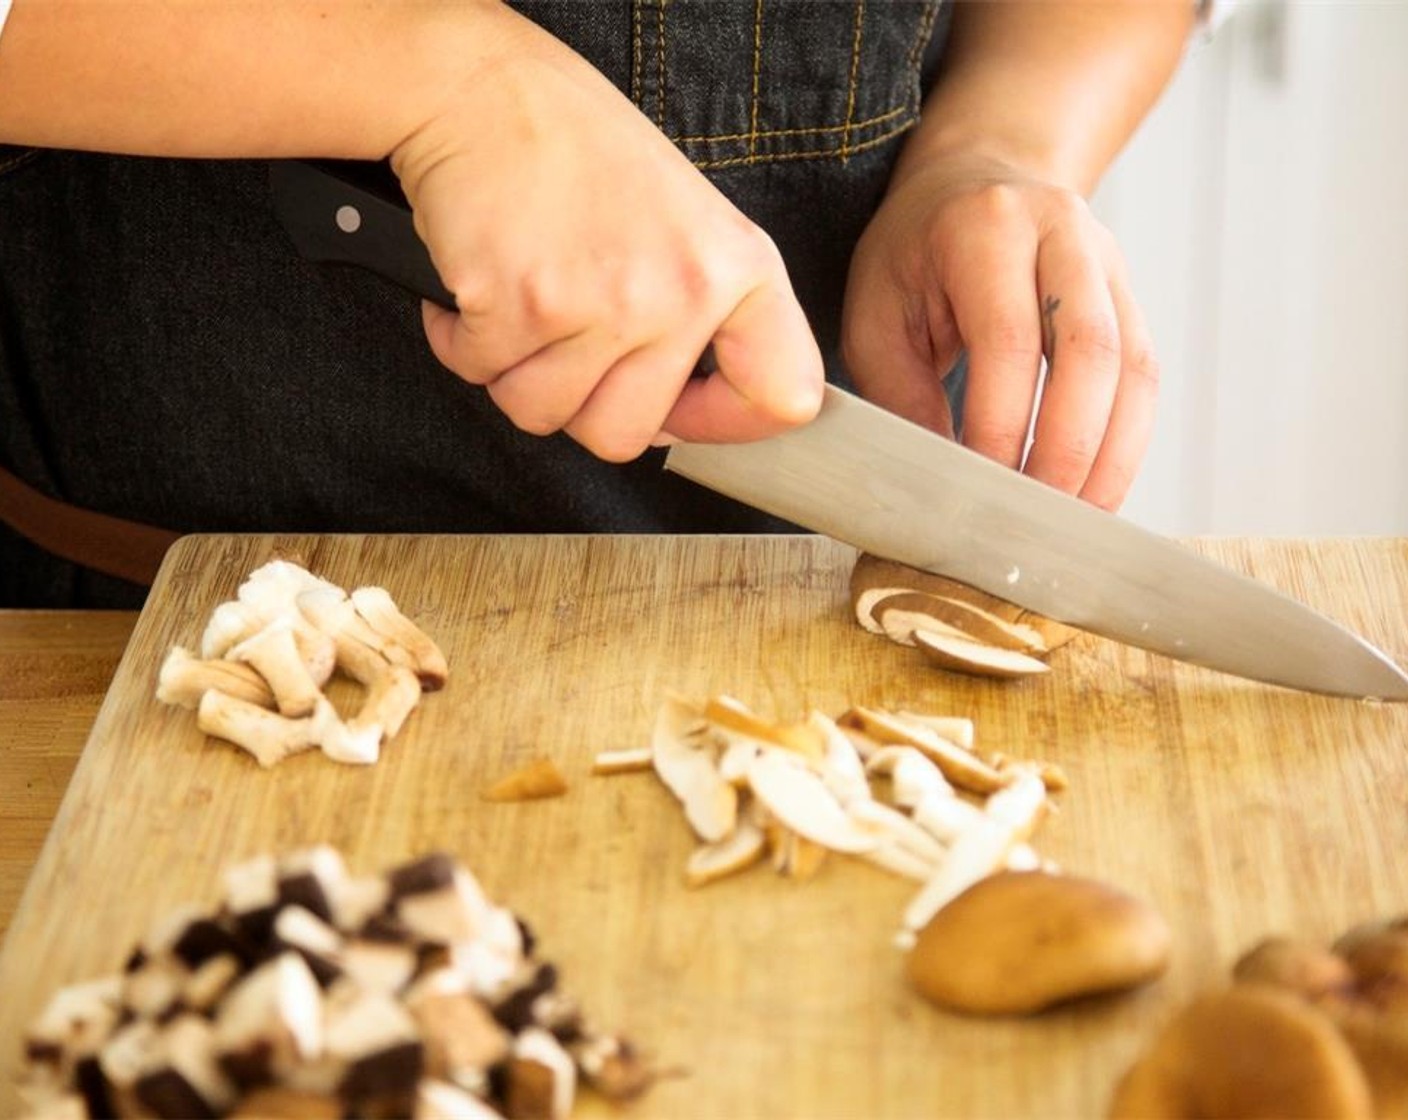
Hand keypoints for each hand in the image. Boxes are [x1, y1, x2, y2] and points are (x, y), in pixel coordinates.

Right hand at [390, 7, 821, 460]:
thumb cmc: (579, 150)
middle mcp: (678, 291)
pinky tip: (476, 293)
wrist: (481, 89)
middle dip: (580, 407)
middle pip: (626, 436)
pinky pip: (480, 374)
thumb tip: (681, 418)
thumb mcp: (688, 222)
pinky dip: (462, 343)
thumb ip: (704, 318)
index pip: (781, 396)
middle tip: (565, 350)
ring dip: (515, 375)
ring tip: (520, 309)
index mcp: (736, 269)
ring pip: (543, 414)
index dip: (726, 423)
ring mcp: (599, 303)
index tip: (684, 411)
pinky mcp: (517, 305)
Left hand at [841, 153, 1158, 510]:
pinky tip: (1096, 489)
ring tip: (1074, 523)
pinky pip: (1144, 374)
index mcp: (986, 229)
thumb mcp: (876, 314)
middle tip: (1034, 520)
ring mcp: (1107, 261)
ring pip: (1133, 366)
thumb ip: (901, 394)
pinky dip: (1125, 440)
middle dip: (1066, 449)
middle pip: (1090, 351)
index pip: (1008, 340)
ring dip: (1110, 455)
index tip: (981, 493)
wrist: (972, 181)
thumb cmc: (911, 256)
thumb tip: (936, 483)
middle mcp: (1061, 233)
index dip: (1002, 426)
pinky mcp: (1129, 296)